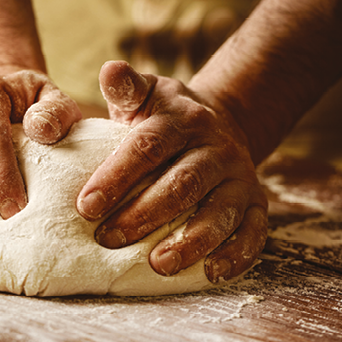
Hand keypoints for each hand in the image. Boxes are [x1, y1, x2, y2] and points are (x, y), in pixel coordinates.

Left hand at [76, 61, 267, 281]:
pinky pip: (254, 231)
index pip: (148, 147)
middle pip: (182, 183)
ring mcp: (239, 176)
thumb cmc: (165, 118)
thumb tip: (109, 69)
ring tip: (158, 264)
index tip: (85, 206)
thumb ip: (127, 88)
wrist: (219, 123)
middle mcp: (215, 148)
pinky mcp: (256, 202)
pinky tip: (211, 273)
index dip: (117, 176)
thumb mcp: (147, 95)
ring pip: (220, 211)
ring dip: (191, 241)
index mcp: (182, 120)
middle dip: (145, 214)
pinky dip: (237, 255)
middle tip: (109, 240)